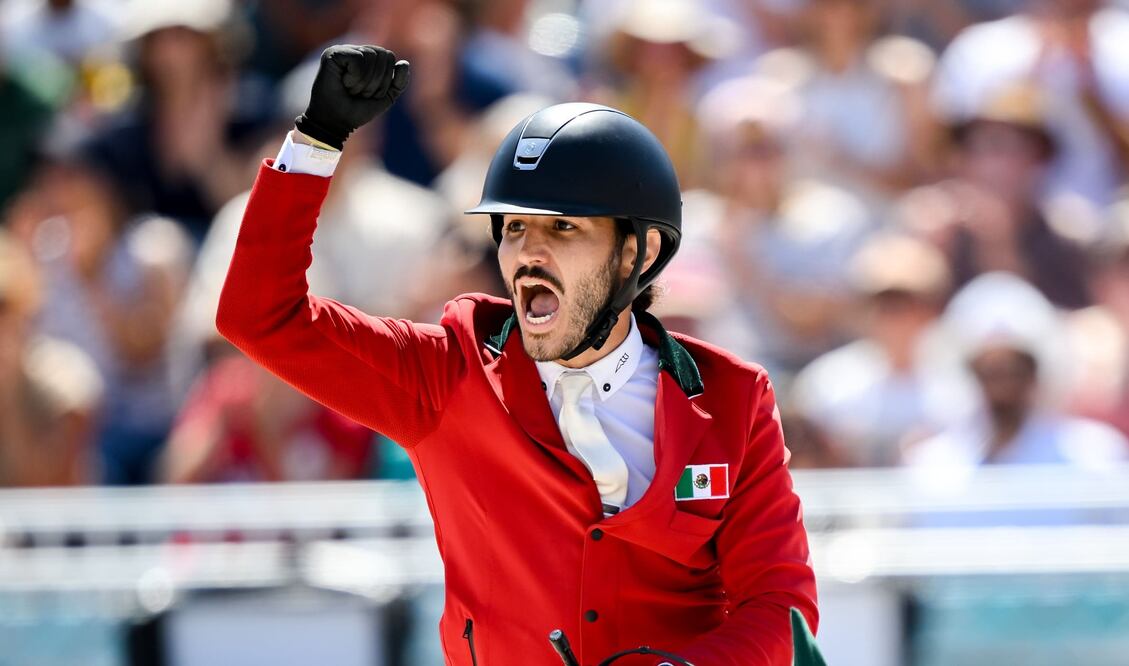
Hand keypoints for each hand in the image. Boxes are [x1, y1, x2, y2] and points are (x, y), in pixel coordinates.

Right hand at [295, 44, 410, 148]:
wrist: (336, 122)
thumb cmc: (358, 110)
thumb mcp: (385, 97)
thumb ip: (399, 82)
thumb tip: (404, 63)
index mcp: (368, 58)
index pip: (389, 57)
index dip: (385, 79)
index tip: (370, 93)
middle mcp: (355, 50)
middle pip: (383, 54)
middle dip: (376, 81)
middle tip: (360, 93)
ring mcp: (343, 50)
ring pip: (370, 56)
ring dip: (364, 82)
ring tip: (351, 89)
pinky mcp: (333, 53)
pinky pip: (357, 59)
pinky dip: (355, 77)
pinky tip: (343, 82)